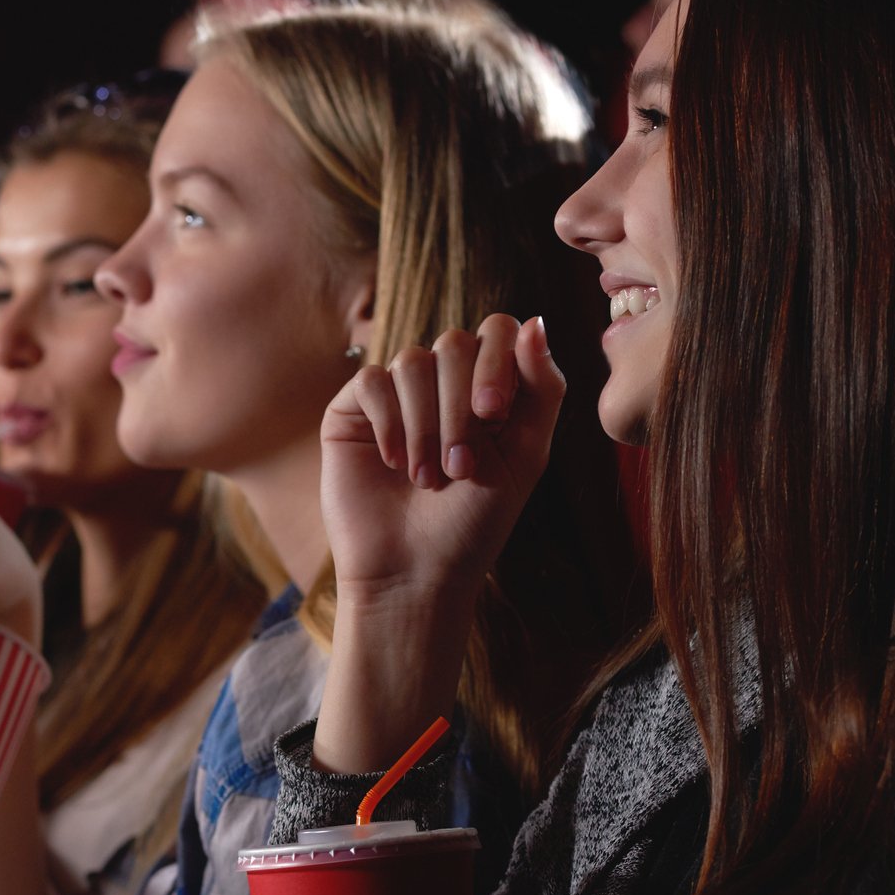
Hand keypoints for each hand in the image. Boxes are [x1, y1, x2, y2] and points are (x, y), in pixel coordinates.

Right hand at [321, 315, 563, 605]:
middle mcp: (442, 383)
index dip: (497, 361)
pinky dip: (389, 422)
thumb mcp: (527, 455)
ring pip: (412, 361)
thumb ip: (541, 388)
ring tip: (428, 478)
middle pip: (454, 344)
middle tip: (462, 466)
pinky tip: (393, 463)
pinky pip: (372, 381)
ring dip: (426, 425)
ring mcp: (396, 394)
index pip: (497, 331)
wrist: (415, 573)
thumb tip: (534, 321)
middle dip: (460, 406)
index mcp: (488, 387)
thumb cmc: (475, 522)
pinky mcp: (353, 410)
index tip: (494, 414)